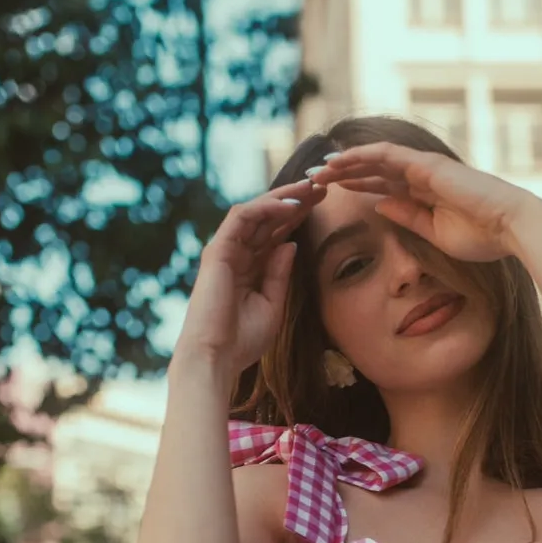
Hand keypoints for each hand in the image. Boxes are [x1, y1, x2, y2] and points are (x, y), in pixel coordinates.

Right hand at [173, 178, 326, 373]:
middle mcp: (236, 254)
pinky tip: (291, 204)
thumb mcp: (273, 304)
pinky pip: (242, 217)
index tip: (324, 203)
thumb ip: (280, 274)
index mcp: (249, 268)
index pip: (275, 233)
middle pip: (268, 218)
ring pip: (256, 211)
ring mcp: (226, 250)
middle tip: (323, 184)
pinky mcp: (218, 250)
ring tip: (311, 188)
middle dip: (295, 199)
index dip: (298, 217)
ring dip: (284, 197)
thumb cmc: (242, 341)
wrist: (217, 358)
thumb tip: (291, 244)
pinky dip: (267, 208)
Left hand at [309, 142, 535, 262]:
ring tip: (317, 171)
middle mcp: (421, 176)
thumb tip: (379, 206)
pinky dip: (360, 156)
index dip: (354, 188)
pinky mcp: (425, 164)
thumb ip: (407, 217)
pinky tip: (338, 162)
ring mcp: (423, 167)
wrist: (511, 228)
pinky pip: (385, 155)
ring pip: (374, 159)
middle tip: (312, 180)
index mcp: (424, 194)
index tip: (328, 195)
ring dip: (344, 163)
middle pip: (373, 170)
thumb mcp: (435, 232)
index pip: (381, 186)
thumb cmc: (483, 236)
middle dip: (342, 174)